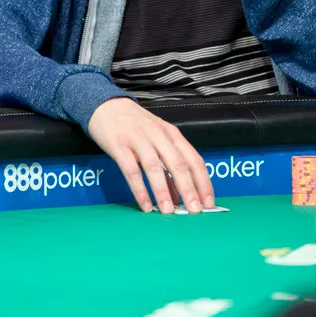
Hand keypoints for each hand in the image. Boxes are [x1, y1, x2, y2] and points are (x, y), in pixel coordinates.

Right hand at [88, 97, 214, 213]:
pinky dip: (139, 189)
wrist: (106, 105)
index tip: (209, 203)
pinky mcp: (119, 145)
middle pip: (178, 164)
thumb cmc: (135, 125)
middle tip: (194, 211)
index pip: (194, 160)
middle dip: (188, 190)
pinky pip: (131, 170)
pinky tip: (145, 205)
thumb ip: (168, 164)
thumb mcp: (157, 138)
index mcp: (172, 134)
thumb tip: (178, 196)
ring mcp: (138, 139)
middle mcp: (158, 135)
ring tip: (168, 211)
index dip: (203, 182)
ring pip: (155, 167)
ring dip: (163, 191)